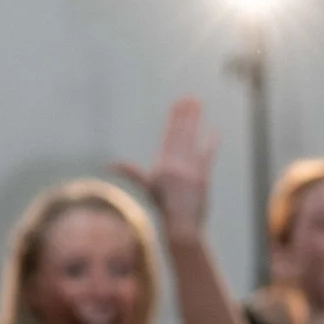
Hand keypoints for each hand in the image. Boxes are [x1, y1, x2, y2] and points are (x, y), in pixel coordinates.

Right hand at [113, 97, 216, 242]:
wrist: (182, 226)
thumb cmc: (164, 207)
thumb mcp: (148, 188)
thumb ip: (132, 172)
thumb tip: (110, 164)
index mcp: (161, 165)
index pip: (169, 136)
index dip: (174, 119)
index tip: (178, 104)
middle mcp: (174, 166)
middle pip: (180, 134)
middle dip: (185, 115)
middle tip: (190, 98)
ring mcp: (189, 171)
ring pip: (192, 140)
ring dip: (195, 121)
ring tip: (198, 105)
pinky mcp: (202, 177)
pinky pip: (207, 154)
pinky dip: (211, 142)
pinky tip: (214, 130)